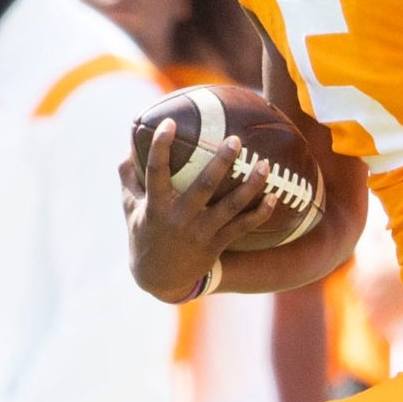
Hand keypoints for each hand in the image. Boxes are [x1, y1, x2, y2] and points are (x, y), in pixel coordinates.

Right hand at [123, 117, 276, 299]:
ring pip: (231, 206)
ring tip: (266, 164)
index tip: (169, 123)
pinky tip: (274, 196)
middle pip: (204, 186)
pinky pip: (243, 226)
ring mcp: (201, 232)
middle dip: (221, 162)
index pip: (156, 171)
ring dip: (251, 185)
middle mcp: (180, 217)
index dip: (160, 147)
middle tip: (236, 140)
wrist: (160, 278)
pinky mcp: (216, 244)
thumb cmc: (144, 234)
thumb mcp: (130, 207)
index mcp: (156, 205)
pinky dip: (261, 212)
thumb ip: (129, 176)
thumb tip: (128, 144)